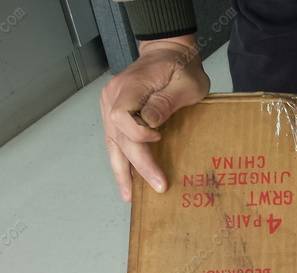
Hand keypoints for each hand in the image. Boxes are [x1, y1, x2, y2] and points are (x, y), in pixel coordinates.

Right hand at [100, 34, 209, 200]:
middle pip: (119, 137)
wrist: (168, 52)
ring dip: (122, 171)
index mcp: (129, 87)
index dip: (137, 134)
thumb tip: (149, 124)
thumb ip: (166, 101)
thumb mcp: (185, 82)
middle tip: (157, 186)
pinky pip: (116, 141)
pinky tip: (128, 180)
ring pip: (113, 143)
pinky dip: (122, 161)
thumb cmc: (181, 67)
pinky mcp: (115, 114)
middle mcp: (112, 97)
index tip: (158, 138)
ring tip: (130, 196)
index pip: (121, 118)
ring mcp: (110, 106)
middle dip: (137, 165)